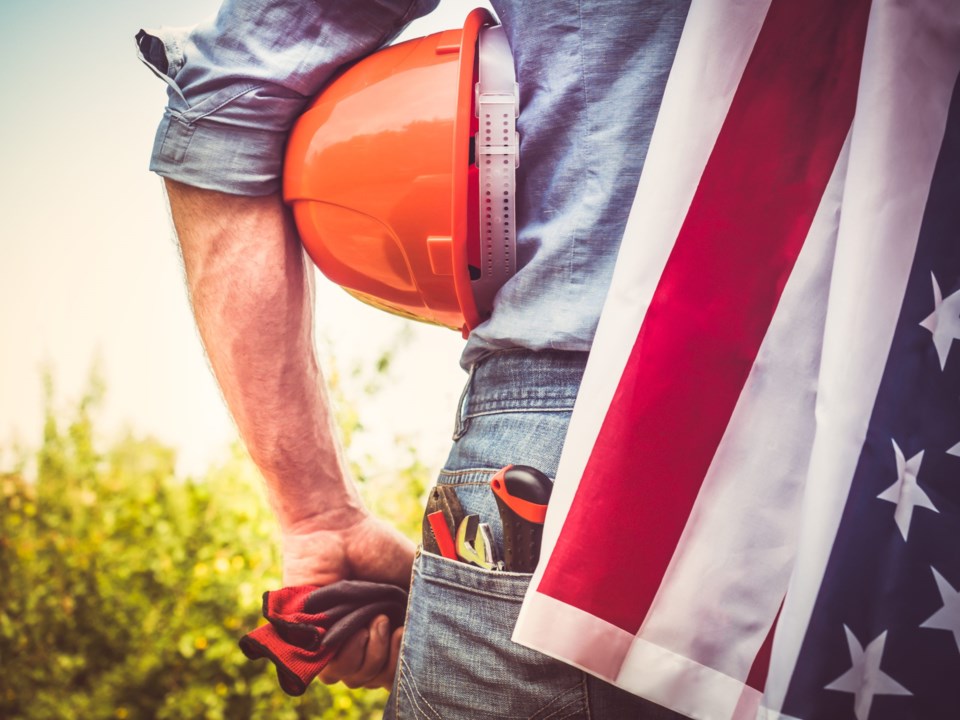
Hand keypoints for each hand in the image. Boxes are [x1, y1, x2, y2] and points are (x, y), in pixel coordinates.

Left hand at [282, 511, 415, 688]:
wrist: (340, 529)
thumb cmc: (378, 549)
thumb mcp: (414, 579)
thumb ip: (424, 611)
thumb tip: (433, 645)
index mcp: (385, 627)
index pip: (395, 669)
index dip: (406, 663)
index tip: (408, 633)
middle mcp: (360, 638)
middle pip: (377, 678)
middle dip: (391, 658)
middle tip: (392, 625)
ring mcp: (336, 640)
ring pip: (356, 677)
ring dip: (372, 651)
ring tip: (375, 620)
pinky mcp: (311, 639)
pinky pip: (332, 669)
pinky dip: (349, 649)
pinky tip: (359, 627)